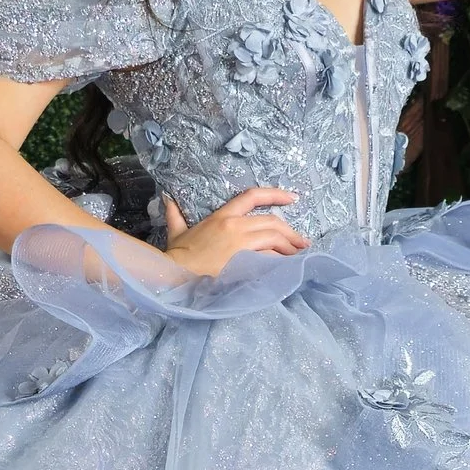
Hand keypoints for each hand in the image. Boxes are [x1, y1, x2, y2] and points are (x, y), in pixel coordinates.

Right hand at [163, 186, 305, 273]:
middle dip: (290, 232)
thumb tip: (168, 200)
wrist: (174, 275)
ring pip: (275, 237)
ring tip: (298, 255)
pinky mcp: (246, 260)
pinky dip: (282, 260)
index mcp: (222, 216)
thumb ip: (175, 215)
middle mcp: (235, 225)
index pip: (252, 196)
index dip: (276, 194)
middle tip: (301, 242)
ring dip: (290, 246)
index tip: (293, 198)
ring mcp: (241, 242)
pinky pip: (271, 257)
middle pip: (272, 221)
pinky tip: (287, 266)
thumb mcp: (176, 232)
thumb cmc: (176, 257)